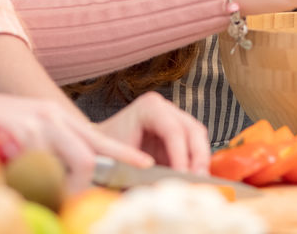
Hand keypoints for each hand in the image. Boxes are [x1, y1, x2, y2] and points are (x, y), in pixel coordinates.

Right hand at [0, 92, 154, 192]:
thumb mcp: (29, 131)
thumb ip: (50, 150)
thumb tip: (67, 180)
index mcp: (57, 118)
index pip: (99, 139)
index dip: (124, 155)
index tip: (145, 166)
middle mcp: (52, 118)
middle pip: (90, 156)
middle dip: (90, 184)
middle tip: (83, 199)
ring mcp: (37, 126)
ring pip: (73, 163)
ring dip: (65, 188)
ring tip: (52, 195)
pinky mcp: (20, 135)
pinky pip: (41, 170)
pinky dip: (38, 184)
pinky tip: (23, 182)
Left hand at [97, 91, 211, 173]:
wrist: (96, 148)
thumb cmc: (104, 153)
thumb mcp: (118, 161)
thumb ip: (139, 172)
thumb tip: (162, 187)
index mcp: (149, 107)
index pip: (173, 130)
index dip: (181, 155)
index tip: (182, 178)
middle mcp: (165, 108)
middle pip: (193, 131)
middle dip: (198, 158)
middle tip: (198, 182)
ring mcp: (173, 118)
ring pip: (198, 138)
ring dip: (200, 161)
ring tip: (198, 184)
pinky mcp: (178, 133)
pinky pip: (195, 146)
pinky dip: (196, 163)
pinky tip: (193, 181)